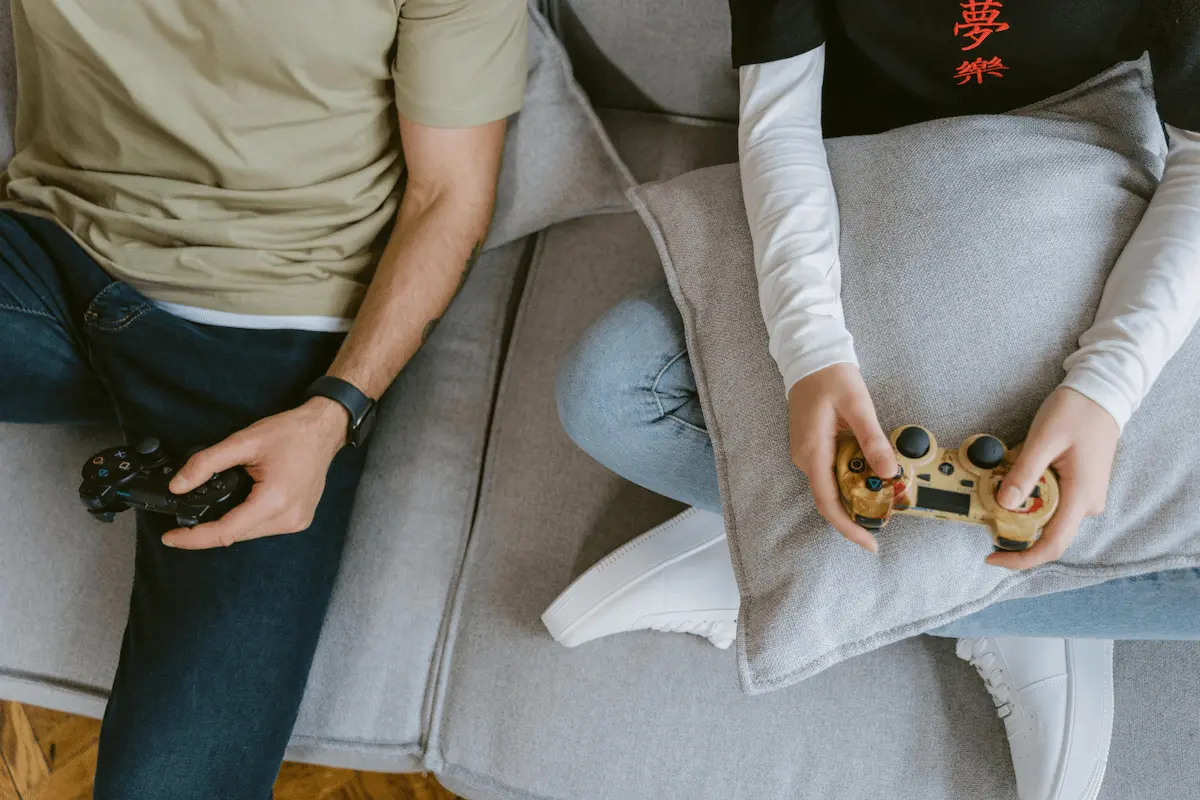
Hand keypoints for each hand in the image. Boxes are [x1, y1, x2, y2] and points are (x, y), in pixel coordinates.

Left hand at [160, 398, 348, 548]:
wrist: (325, 430)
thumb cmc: (291, 432)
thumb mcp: (244, 441)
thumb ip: (206, 463)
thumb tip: (178, 485)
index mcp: (275, 500)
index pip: (226, 531)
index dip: (194, 538)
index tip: (170, 537)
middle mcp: (289, 518)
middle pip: (236, 535)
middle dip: (207, 531)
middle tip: (182, 522)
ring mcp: (297, 522)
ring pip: (249, 534)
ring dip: (227, 525)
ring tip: (209, 510)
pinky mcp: (300, 520)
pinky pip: (264, 528)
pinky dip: (245, 521)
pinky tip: (238, 506)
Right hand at [788, 364, 897, 552]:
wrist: (809, 356)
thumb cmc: (831, 376)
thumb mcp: (858, 405)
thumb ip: (873, 440)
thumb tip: (890, 473)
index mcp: (813, 451)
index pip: (829, 502)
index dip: (849, 527)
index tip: (871, 543)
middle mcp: (805, 458)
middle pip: (829, 500)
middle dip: (857, 515)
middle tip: (888, 519)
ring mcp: (805, 453)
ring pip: (830, 487)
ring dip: (855, 497)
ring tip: (884, 498)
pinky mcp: (811, 447)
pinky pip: (830, 473)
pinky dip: (849, 482)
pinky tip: (869, 476)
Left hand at [987, 387, 1118, 569]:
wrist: (1102, 394)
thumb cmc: (1075, 412)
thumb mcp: (1043, 439)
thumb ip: (1024, 473)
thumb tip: (1004, 505)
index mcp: (1081, 497)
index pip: (1052, 545)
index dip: (1021, 558)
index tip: (991, 557)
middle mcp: (1087, 504)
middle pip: (1045, 532)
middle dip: (1013, 525)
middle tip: (985, 503)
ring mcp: (1085, 497)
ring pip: (1046, 516)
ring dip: (1020, 506)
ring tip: (1001, 479)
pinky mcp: (1080, 488)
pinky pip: (1051, 501)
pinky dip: (1030, 494)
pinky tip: (1017, 473)